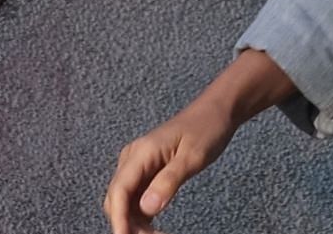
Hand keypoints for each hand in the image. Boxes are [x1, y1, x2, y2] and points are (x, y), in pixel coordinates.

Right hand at [103, 50, 293, 231]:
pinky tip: (154, 227)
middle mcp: (133, 158)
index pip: (119, 191)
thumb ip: (168, 182)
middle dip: (128, 224)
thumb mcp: (192, 158)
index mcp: (141, 153)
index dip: (119, 219)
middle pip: (117, 199)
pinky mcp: (146, 170)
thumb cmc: (206, 129)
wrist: (215, 111)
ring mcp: (138, 164)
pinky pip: (135, 196)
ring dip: (135, 222)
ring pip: (125, 201)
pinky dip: (141, 214)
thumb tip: (147, 209)